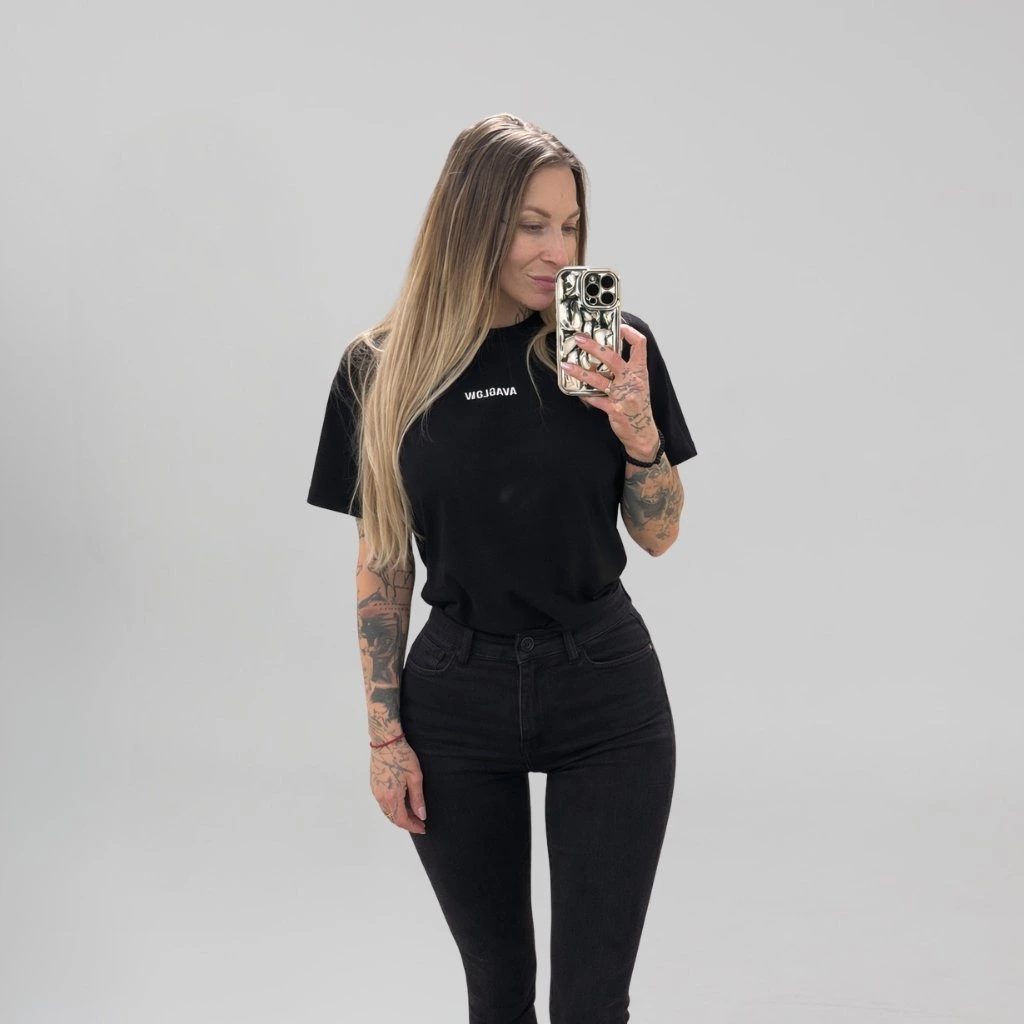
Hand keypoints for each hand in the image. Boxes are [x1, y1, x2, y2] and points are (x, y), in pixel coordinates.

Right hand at [370, 736, 426, 834]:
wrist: (386, 741)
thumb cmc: (402, 756)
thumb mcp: (415, 777)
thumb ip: (417, 798)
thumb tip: (421, 815)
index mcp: (391, 796)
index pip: (402, 819)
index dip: (413, 826)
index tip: (423, 828)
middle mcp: (380, 797)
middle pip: (393, 818)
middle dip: (407, 822)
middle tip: (420, 822)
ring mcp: (375, 792)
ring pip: (388, 811)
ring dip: (400, 815)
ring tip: (413, 814)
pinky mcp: (374, 786)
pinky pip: (383, 804)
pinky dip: (393, 808)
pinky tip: (402, 803)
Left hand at [560, 322, 659, 458]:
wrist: (643, 432)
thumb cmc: (638, 405)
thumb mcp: (639, 383)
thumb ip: (627, 368)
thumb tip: (607, 353)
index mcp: (640, 371)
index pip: (640, 345)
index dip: (630, 332)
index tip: (619, 326)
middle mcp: (633, 380)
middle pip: (612, 357)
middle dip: (593, 346)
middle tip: (579, 339)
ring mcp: (623, 395)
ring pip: (598, 379)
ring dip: (579, 371)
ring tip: (566, 365)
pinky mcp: (614, 409)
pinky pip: (595, 399)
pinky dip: (584, 394)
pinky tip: (576, 391)